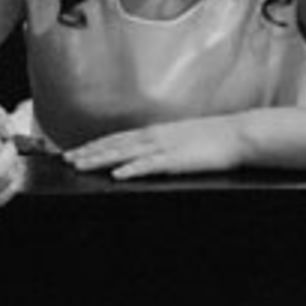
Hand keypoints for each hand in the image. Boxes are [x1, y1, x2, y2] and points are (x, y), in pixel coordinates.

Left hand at [63, 115, 248, 178]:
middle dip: (88, 153)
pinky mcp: (178, 160)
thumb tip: (145, 153)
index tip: (75, 151)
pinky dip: (132, 168)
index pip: (117, 138)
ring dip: (100, 159)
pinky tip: (118, 174)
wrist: (239, 134)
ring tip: (80, 165)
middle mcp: (155, 136)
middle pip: (114, 144)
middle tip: (66, 160)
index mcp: (156, 132)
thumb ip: (162, 144)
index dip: (94, 145)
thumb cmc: (213, 139)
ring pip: (125, 153)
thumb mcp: (181, 138)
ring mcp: (165, 147)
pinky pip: (150, 165)